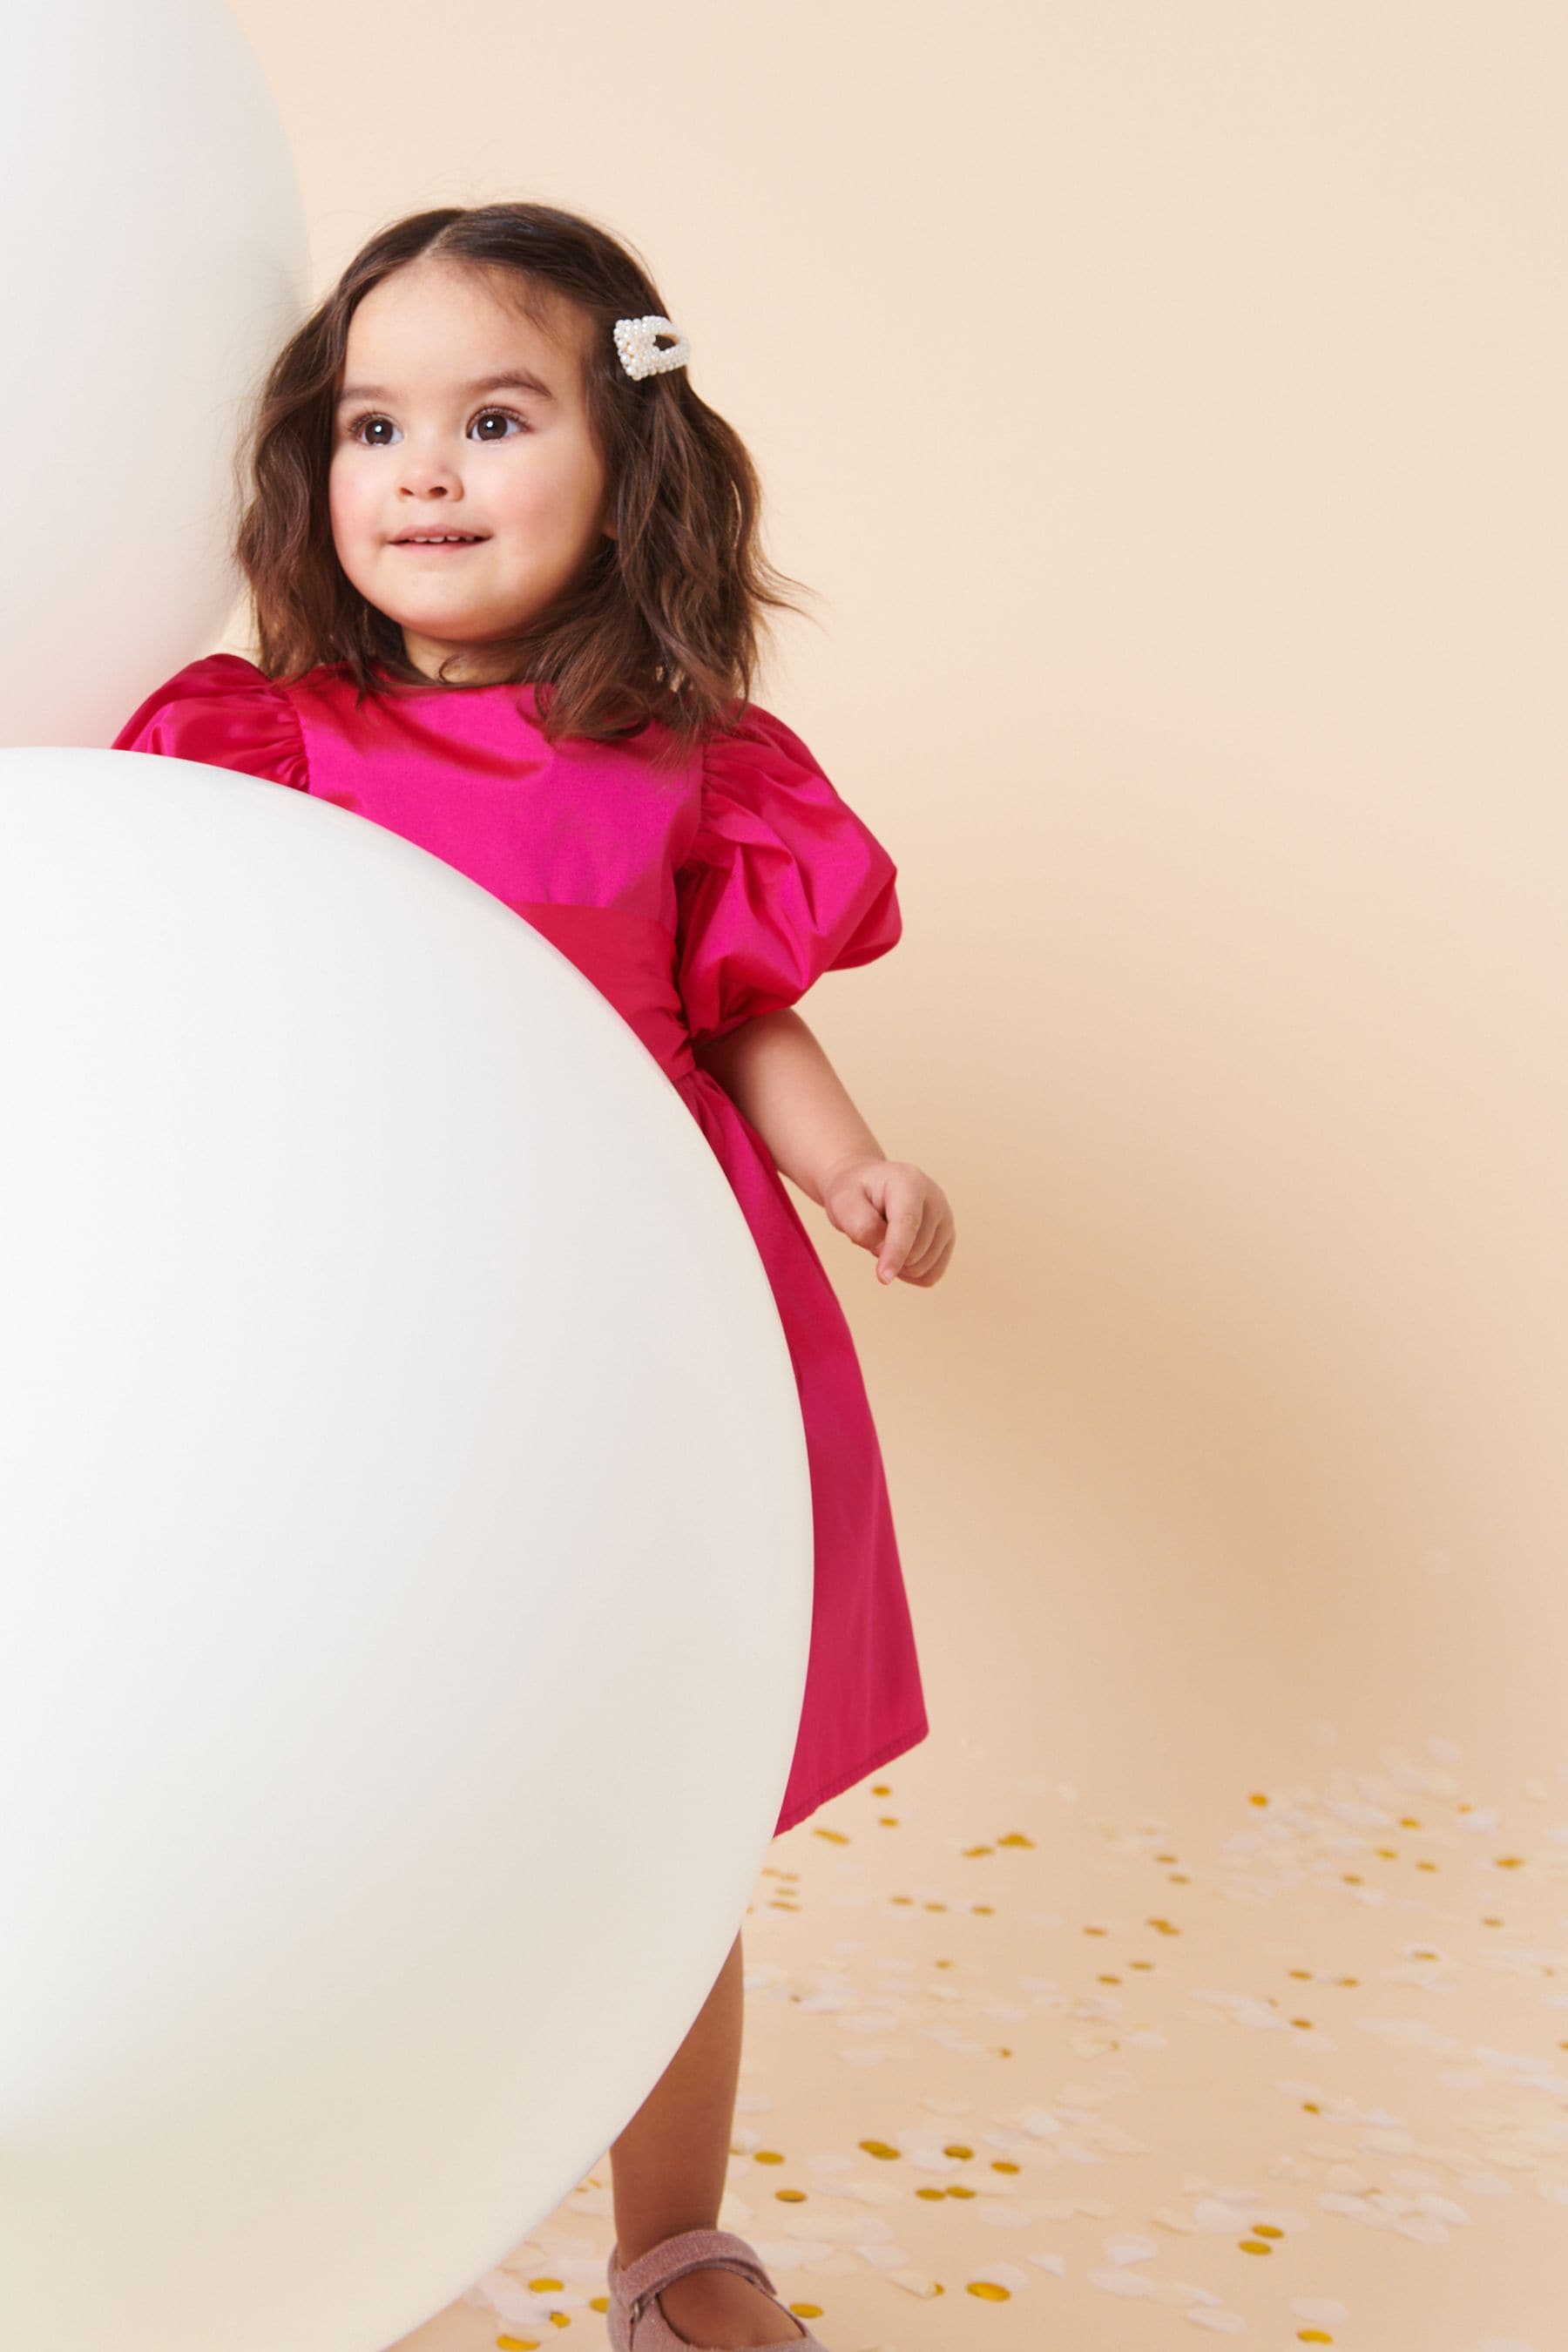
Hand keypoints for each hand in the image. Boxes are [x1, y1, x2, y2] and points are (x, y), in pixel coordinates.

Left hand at [819, 1156, 955, 1286]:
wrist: (867, 1187)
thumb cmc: (854, 1194)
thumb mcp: (843, 1203)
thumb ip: (861, 1226)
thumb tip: (884, 1251)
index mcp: (909, 1181)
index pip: (908, 1223)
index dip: (895, 1252)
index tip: (883, 1277)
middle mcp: (935, 1199)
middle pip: (914, 1252)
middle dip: (885, 1255)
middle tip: (871, 1233)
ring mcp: (945, 1219)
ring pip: (923, 1268)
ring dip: (896, 1264)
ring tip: (884, 1238)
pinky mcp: (947, 1238)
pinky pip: (930, 1275)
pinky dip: (910, 1275)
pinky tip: (897, 1254)